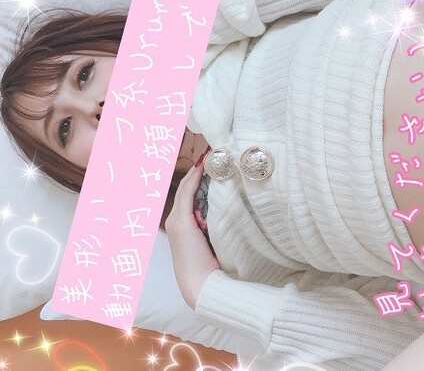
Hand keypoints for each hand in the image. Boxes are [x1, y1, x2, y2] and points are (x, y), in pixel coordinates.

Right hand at [165, 159, 219, 309]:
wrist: (200, 285)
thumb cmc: (210, 268)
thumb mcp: (215, 243)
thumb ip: (220, 228)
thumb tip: (236, 214)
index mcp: (182, 225)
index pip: (187, 194)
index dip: (197, 177)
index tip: (210, 162)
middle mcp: (175, 220)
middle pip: (184, 187)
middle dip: (196, 169)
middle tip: (209, 152)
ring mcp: (176, 220)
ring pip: (185, 187)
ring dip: (196, 170)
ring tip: (209, 154)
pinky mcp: (181, 223)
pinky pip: (187, 193)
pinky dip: (194, 178)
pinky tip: (204, 166)